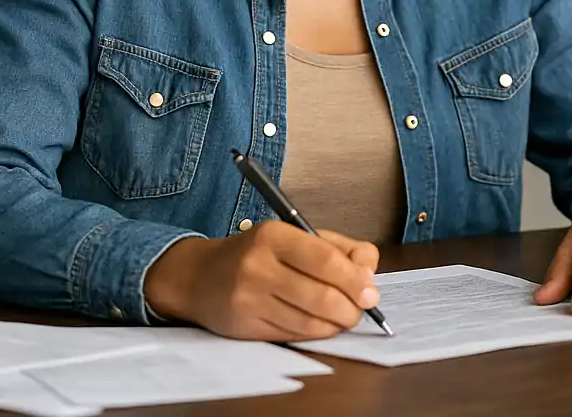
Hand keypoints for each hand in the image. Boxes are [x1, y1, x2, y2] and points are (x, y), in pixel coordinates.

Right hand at [143, 221, 380, 340]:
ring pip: (309, 321)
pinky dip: (316, 334)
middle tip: (361, 310)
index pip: (326, 260)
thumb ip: (339, 249)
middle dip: (351, 309)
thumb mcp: (296, 236)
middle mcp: (258, 266)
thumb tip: (369, 272)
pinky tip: (320, 325)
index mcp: (275, 235)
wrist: (200, 277)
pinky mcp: (244, 326)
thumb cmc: (259, 253)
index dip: (355, 280)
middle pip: (322, 296)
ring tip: (343, 318)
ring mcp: (248, 298)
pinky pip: (292, 335)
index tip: (370, 293)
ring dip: (336, 325)